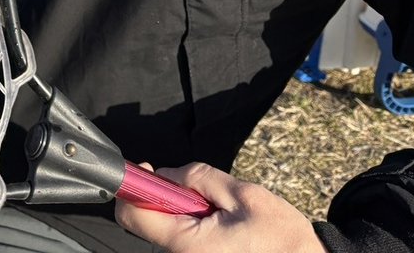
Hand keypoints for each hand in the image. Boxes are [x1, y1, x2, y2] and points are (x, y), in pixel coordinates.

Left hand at [115, 163, 325, 252]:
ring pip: (164, 224)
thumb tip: (166, 174)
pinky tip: (218, 220)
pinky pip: (180, 233)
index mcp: (188, 243)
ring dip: (180, 207)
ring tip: (217, 208)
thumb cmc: (281, 236)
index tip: (147, 171)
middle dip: (163, 195)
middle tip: (196, 190)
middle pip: (145, 219)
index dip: (133, 187)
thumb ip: (198, 178)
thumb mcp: (242, 194)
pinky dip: (190, 219)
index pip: (133, 214)